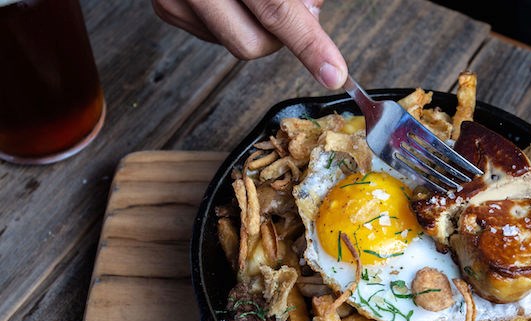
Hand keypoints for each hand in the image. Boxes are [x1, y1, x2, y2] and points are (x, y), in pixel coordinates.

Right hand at [152, 0, 347, 88]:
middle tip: (296, 8)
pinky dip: (234, 20)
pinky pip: (214, 35)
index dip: (309, 45)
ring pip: (235, 43)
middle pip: (253, 44)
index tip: (334, 73)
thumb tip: (311, 14)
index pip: (276, 10)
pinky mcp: (168, 8)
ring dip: (257, 25)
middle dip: (281, 35)